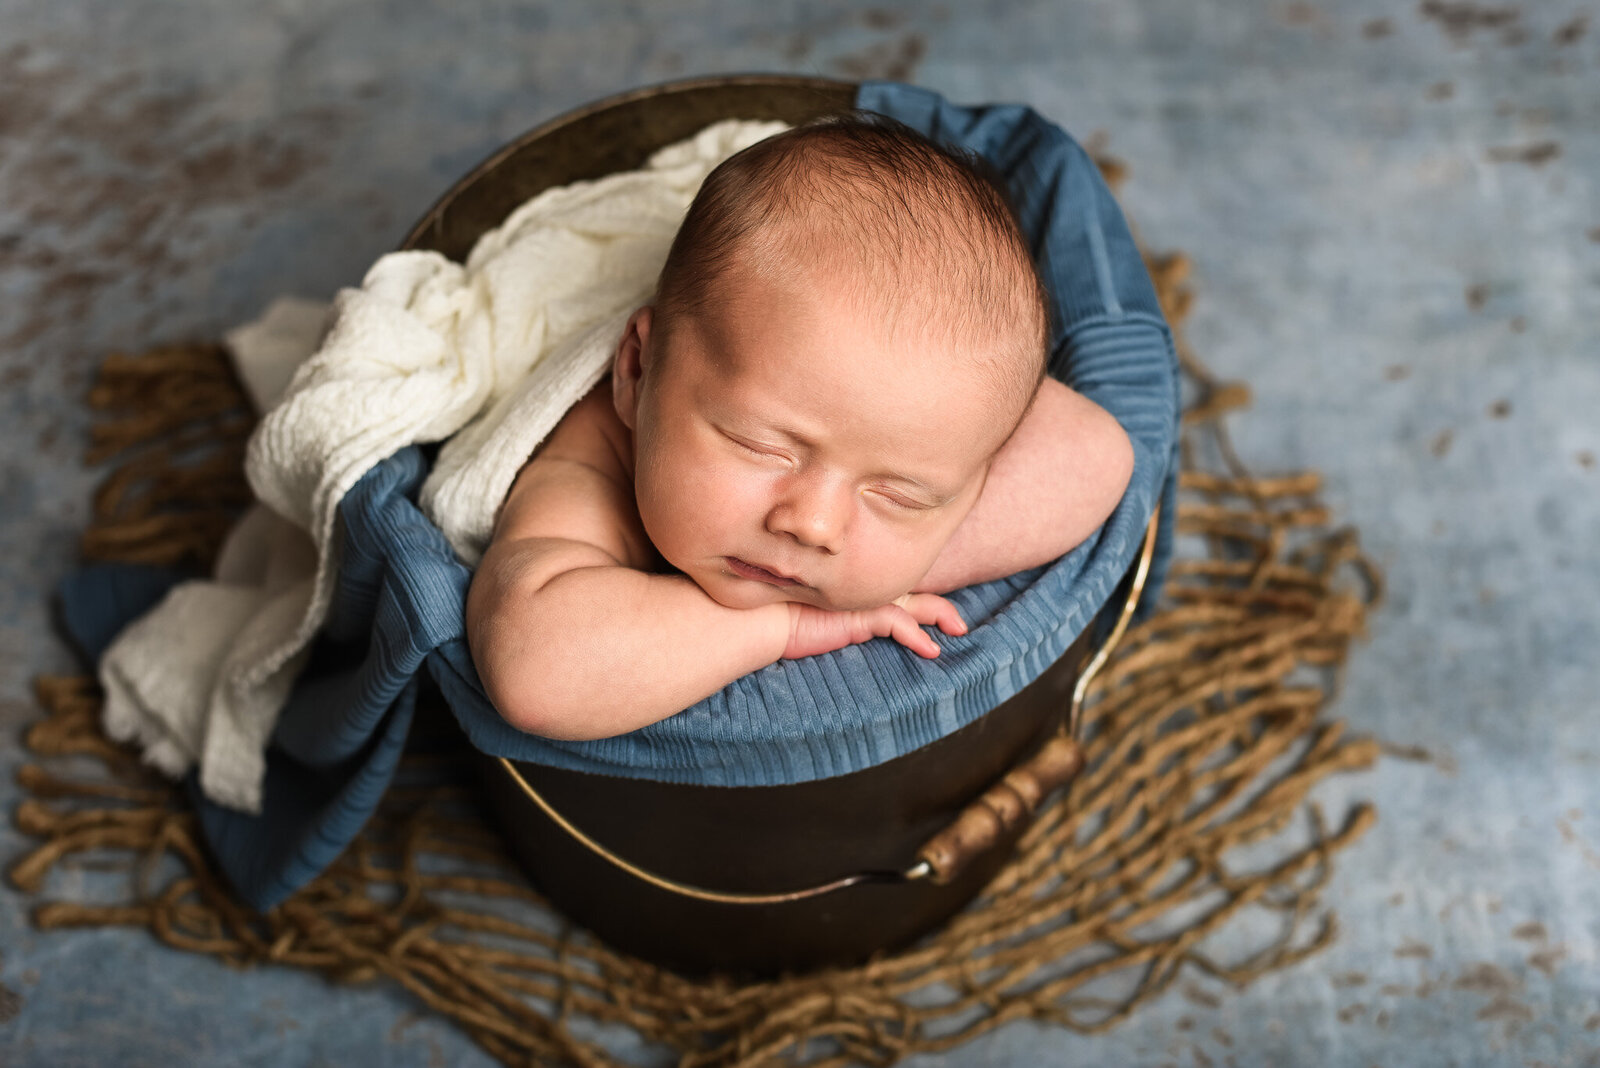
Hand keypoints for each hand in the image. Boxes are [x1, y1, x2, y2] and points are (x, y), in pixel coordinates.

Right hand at [783, 594, 967, 659]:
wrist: (757, 620)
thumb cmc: (775, 620)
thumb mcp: (810, 617)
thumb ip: (832, 618)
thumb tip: (841, 629)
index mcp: (849, 590)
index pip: (890, 588)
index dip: (915, 598)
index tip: (935, 612)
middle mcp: (858, 590)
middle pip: (908, 591)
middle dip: (936, 605)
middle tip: (958, 622)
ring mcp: (859, 599)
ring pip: (911, 603)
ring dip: (939, 615)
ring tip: (958, 628)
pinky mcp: (857, 614)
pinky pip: (897, 623)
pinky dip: (917, 636)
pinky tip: (931, 650)